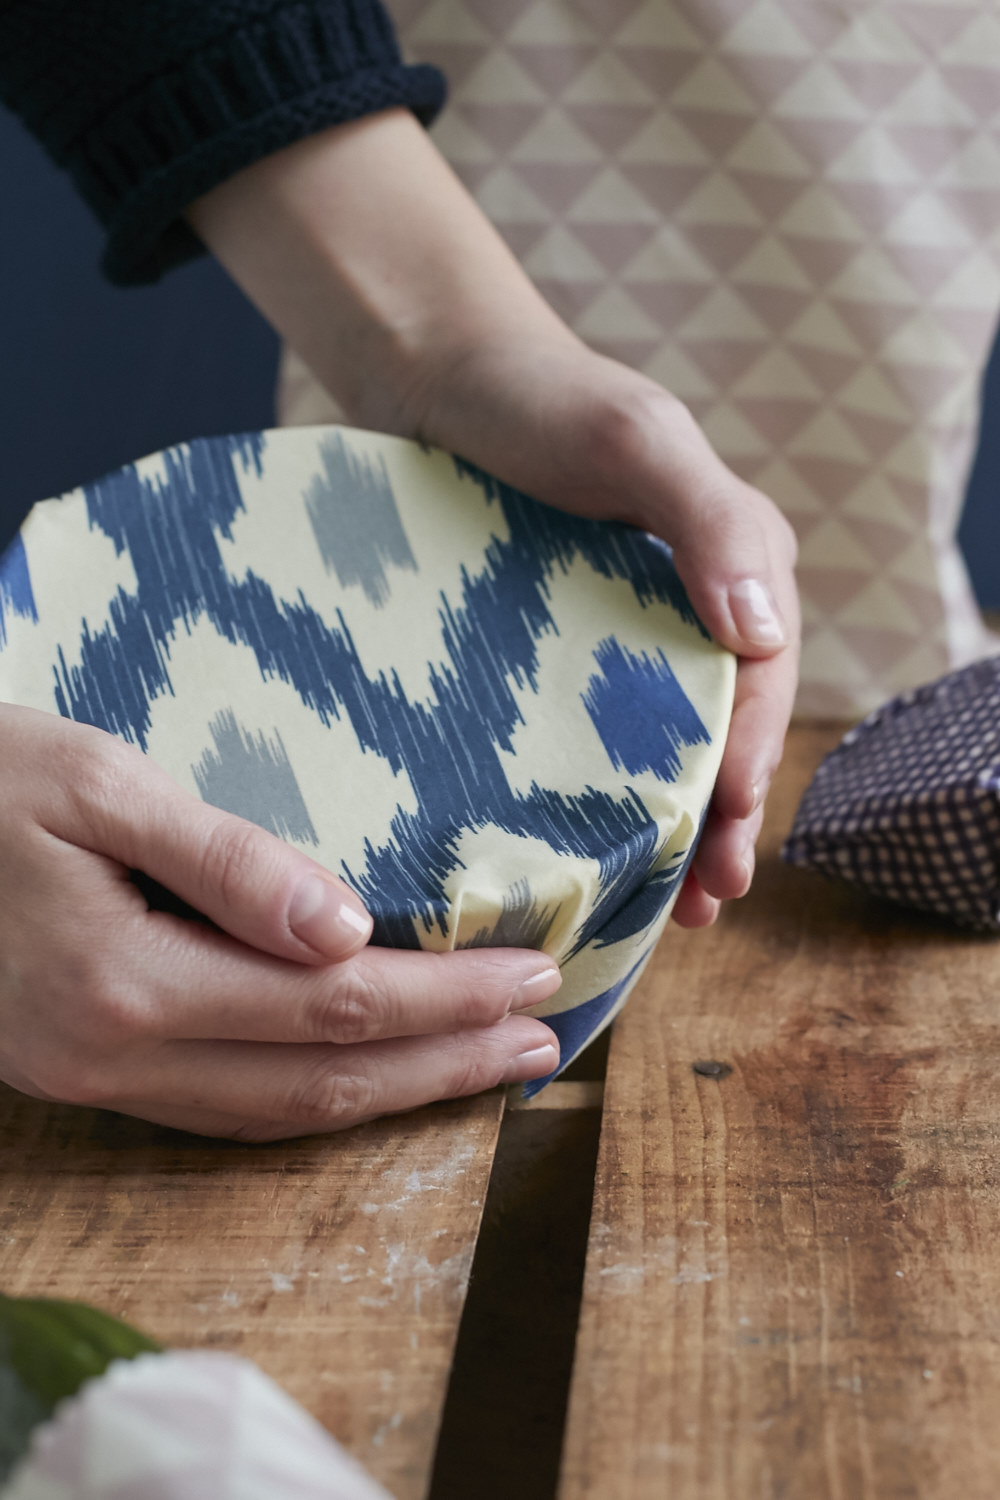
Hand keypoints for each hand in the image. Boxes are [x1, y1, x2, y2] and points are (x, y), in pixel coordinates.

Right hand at [0, 706, 559, 1139]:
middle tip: (545, 1040)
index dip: (445, 996)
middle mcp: (116, 1053)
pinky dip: (312, 1100)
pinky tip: (362, 1081)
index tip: (532, 973)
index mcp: (129, 982)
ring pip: (275, 1113)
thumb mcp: (97, 785)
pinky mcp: (81, 1068)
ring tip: (484, 1071)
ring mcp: (94, 1075)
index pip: (334, 1005)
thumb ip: (225, 861)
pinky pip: (222, 1109)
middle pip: (320, 1080)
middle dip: (444, 1061)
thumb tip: (347, 924)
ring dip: (391, 1096)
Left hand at [410, 339, 799, 927]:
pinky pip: (598, 734)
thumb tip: (760, 639)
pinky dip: (606, 799)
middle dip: (725, 819)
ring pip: (667, 746)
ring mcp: (626, 633)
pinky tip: (591, 853)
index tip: (729, 823)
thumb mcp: (633, 442)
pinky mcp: (563, 652)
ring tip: (670, 907)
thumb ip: (709, 524)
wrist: (433, 377)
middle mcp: (692, 604)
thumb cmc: (536, 398)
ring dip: (677, 828)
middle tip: (706, 900)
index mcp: (734, 558)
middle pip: (725, 729)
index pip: (764, 677)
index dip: (754, 755)